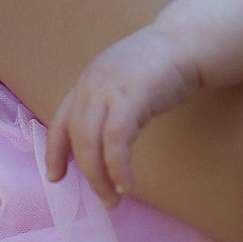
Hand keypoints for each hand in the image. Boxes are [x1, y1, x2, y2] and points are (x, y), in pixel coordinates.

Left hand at [42, 27, 200, 207]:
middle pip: (75, 137)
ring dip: (100, 176)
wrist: (189, 41)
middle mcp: (92, 84)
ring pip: (90, 141)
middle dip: (86, 173)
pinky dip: (118, 166)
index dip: (54, 151)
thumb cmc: (162, 65)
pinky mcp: (132, 96)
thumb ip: (110, 103)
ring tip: (114, 199)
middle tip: (103, 200)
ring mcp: (110, 88)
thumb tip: (103, 137)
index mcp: (88, 81)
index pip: (60, 120)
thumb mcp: (125, 82)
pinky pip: (116, 140)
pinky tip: (127, 183)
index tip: (55, 177)